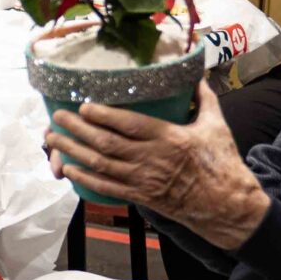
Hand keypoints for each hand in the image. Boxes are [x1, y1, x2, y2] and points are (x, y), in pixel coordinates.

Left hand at [43, 84, 270, 249]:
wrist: (228, 205)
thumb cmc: (222, 162)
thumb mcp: (217, 126)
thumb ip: (203, 98)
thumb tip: (194, 73)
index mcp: (170, 138)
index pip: (130, 125)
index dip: (104, 116)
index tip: (84, 106)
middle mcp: (152, 159)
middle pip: (107, 143)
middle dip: (78, 129)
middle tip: (57, 117)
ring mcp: (144, 180)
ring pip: (100, 165)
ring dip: (73, 151)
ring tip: (52, 138)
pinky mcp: (140, 196)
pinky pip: (106, 188)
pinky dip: (85, 178)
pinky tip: (68, 168)